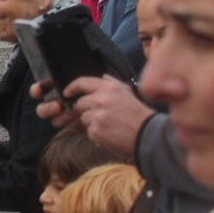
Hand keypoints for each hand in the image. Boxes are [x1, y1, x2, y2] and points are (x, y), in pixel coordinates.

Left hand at [32, 75, 151, 155]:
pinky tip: (109, 133)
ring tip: (109, 125)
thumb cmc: (139, 115)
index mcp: (108, 88)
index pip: (81, 82)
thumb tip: (102, 77)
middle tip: (101, 116)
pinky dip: (96, 134)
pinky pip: (87, 131)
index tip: (66, 93)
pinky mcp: (95, 130)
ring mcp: (96, 115)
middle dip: (86, 110)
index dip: (71, 88)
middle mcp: (100, 99)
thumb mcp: (128, 93)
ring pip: (83, 118)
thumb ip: (113, 83)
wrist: (147, 135)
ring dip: (91, 123)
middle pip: (79, 103)